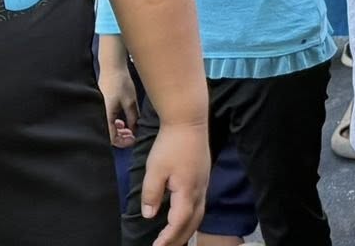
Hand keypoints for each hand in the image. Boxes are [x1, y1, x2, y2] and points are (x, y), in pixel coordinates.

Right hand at [99, 63, 139, 147]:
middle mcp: (99, 116)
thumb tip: (135, 131)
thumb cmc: (120, 83)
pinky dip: (114, 124)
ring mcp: (98, 112)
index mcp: (105, 116)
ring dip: (118, 131)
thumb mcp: (130, 102)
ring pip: (107, 129)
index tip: (134, 139)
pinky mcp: (99, 108)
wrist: (111, 68)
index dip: (124, 142)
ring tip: (129, 127)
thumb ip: (133, 118)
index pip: (112, 139)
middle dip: (122, 137)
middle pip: (109, 136)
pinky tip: (122, 121)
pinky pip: (105, 122)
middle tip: (133, 134)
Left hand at [140, 117, 208, 245]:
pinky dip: (191, 217)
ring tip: (174, 239)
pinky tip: (183, 216)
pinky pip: (200, 204)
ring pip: (199, 214)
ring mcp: (204, 183)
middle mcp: (200, 190)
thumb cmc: (170, 144)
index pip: (179, 222)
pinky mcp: (204, 176)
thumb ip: (151, 194)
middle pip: (193, 222)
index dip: (168, 238)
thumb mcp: (154, 169)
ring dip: (187, 230)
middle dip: (179, 239)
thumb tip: (149, 215)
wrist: (189, 120)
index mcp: (188, 191)